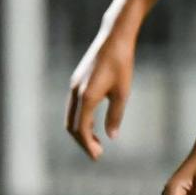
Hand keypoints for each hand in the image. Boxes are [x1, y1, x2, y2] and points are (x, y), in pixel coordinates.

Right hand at [65, 27, 134, 159]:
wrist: (114, 37)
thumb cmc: (122, 63)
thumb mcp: (123, 91)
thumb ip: (115, 115)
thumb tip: (112, 136)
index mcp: (86, 97)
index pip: (81, 129)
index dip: (87, 145)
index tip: (97, 157)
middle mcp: (75, 93)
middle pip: (72, 126)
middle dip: (83, 141)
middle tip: (97, 153)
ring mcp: (74, 86)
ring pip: (71, 116)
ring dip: (82, 131)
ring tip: (97, 141)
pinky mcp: (77, 81)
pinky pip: (75, 106)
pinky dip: (82, 119)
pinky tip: (94, 123)